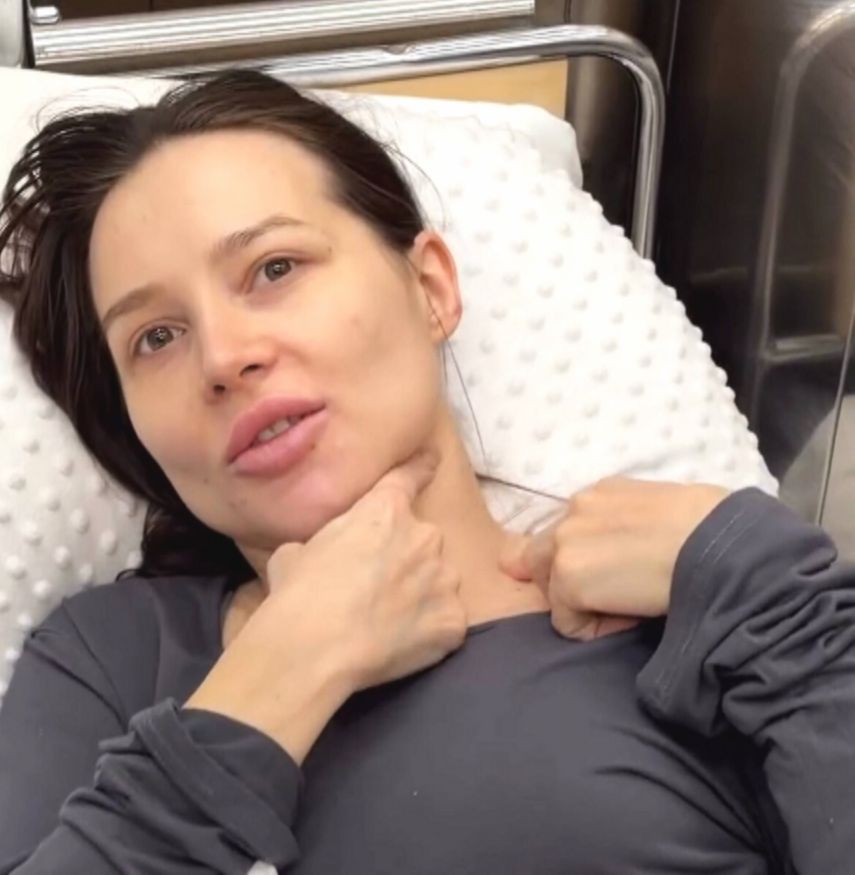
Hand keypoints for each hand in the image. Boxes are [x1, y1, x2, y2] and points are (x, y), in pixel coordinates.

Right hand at [265, 449, 467, 690]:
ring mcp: (444, 579)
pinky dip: (431, 632)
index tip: (432, 462)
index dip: (421, 468)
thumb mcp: (295, 551)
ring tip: (389, 623)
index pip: (411, 477)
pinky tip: (403, 646)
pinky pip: (447, 622)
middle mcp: (424, 536)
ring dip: (421, 595)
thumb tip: (313, 555)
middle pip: (423, 541)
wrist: (316, 648)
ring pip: (439, 581)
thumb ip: (324, 543)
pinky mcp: (454, 621)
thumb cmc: (299, 594)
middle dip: (407, 558)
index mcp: (385, 510)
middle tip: (377, 587)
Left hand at [499, 476, 729, 640]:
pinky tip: (630, 618)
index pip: (564, 532)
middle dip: (564, 581)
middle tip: (613, 596)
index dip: (581, 559)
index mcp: (598, 494)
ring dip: (581, 604)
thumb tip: (619, 554)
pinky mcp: (568, 579)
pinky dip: (593, 629)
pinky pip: (566, 622)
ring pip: (550, 589)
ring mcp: (565, 544)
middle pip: (537, 556)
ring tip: (627, 606)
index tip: (611, 575)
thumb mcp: (658, 512)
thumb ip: (623, 525)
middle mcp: (574, 511)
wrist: (719, 545)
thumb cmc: (711, 530)